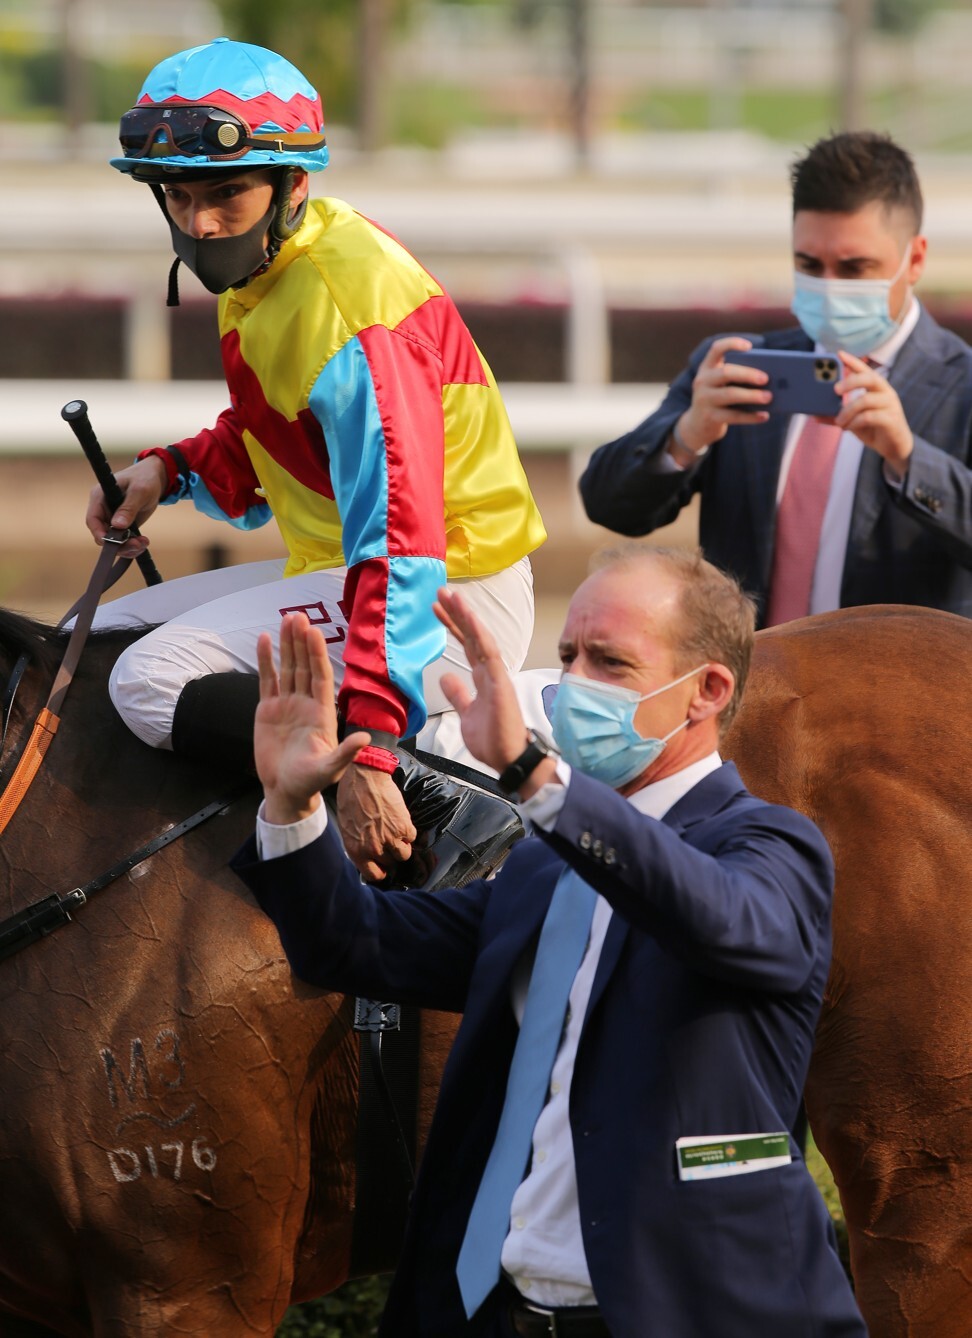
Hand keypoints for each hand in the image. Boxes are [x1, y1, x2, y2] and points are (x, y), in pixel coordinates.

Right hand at [84, 456, 166, 557]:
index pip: (92, 519)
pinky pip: (123, 540)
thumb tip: (117, 525)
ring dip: (127, 547)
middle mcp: (103, 509)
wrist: (155, 478)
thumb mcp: (139, 491)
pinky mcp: (122, 524)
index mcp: (100, 496)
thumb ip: (129, 508)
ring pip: (113, 541)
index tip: (112, 543)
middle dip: (118, 544)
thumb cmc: (145, 478)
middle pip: (102, 534)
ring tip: (143, 544)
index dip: (99, 534)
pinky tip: (143, 542)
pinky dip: (132, 545)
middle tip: (136, 545)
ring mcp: (112, 518)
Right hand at [255, 612, 368, 826]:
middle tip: (298, 616)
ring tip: (286, 618)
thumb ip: (345, 753)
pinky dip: (266, 660)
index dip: (317, 655)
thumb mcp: (330, 769)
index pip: (320, 676)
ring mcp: (286, 704)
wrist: (285, 790)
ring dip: (287, 644)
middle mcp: (305, 703)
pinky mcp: (268, 710)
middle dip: (302, 642)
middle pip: (304, 666)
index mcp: (322, 712)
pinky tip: (264, 640)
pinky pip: (267, 680)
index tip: (314, 633)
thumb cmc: (310, 781)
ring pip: (288, 668)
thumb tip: (365, 739)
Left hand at [336, 766, 416, 882]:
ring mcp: (390, 839)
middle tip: (389, 842)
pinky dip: (409, 830)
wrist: (364, 776)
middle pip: (390, 863)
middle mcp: (373, 848)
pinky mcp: (403, 827)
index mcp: (356, 850)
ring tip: (398, 833)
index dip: (380, 870)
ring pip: (404, 854)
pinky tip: (400, 820)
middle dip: (390, 854)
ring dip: (403, 845)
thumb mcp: (347, 826)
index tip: (383, 866)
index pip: (373, 874)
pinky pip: (412, 837)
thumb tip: (367, 852)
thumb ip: (358, 843)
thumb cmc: (351, 796)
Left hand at [433, 588, 555, 800]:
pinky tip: (468, 617)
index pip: (466, 645)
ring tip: (451, 595)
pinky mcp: (501, 681)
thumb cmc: (493, 739)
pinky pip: (489, 652)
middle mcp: (491, 671)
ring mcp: (497, 674)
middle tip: (440, 592)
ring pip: (480, 637)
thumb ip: (459, 694)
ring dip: (466, 616)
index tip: (437, 610)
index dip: (452, 626)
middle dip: (456, 614)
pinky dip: (479, 633)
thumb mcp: (467, 714)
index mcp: (484, 678)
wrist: (509, 759)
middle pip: (472, 635)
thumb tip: (445, 677)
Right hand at [673, 336, 771, 456]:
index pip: (716, 349)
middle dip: (747, 374)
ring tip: (769, 397)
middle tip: (766, 378)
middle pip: (726, 372)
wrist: (698, 425)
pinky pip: (733, 416)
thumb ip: (740, 377)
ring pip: (730, 394)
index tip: (750, 347)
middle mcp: (703, 381)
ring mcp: (704, 399)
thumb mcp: (724, 384)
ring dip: (751, 395)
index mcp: (708, 367)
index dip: (732, 344)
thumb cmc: (720, 398)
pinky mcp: (709, 417)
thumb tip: (769, 380)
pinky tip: (764, 416)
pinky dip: (751, 416)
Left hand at [835, 351, 913, 474]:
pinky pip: (870, 417)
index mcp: (877, 388)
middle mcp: (886, 392)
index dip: (853, 361)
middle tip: (835, 390)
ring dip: (847, 410)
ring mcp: (890, 405)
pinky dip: (855, 422)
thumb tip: (815, 415)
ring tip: (838, 421)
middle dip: (851, 381)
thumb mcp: (852, 420)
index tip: (839, 354)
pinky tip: (849, 427)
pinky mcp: (891, 420)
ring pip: (866, 400)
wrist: (894, 447)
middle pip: (870, 378)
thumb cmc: (873, 428)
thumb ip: (837, 415)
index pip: (865, 370)